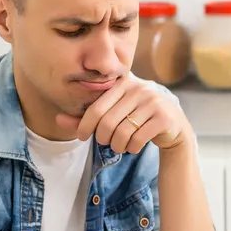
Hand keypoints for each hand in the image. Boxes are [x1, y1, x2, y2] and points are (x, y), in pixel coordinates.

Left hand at [57, 76, 188, 152]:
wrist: (172, 125)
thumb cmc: (135, 117)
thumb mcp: (111, 114)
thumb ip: (85, 117)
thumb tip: (58, 119)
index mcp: (123, 82)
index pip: (96, 107)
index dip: (84, 125)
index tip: (81, 136)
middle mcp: (138, 88)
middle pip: (108, 122)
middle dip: (102, 138)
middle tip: (104, 142)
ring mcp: (153, 101)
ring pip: (123, 132)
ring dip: (117, 146)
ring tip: (119, 146)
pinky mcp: (164, 117)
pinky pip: (138, 139)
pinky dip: (132, 148)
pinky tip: (133, 146)